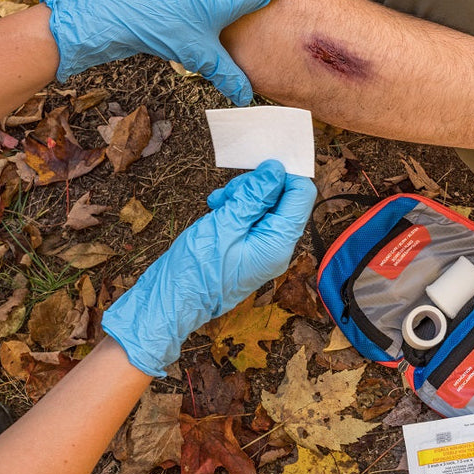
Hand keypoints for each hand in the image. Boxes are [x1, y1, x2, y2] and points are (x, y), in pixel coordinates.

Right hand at [101, 161, 316, 375]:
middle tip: (229, 193)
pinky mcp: (249, 249)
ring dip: (242, 197)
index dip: (283, 176)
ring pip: (265, 206)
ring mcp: (263, 249)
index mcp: (279, 243)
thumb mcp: (224, 224)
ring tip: (217, 203)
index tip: (255, 170)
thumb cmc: (197, 270)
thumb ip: (253, 197)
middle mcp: (278, 247)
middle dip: (257, 187)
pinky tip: (216, 209)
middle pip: (283, 198)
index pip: (301, 195)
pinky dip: (235, 209)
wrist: (173, 302)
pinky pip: (251, 220)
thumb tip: (276, 171)